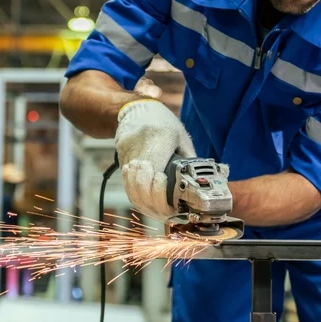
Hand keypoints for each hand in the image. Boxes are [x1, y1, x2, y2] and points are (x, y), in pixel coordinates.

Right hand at [115, 100, 194, 219]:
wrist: (135, 109)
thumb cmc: (162, 122)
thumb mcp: (181, 137)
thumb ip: (189, 160)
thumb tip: (198, 184)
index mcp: (159, 137)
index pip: (155, 171)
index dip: (161, 192)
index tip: (174, 203)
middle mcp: (140, 146)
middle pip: (140, 183)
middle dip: (154, 203)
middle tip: (168, 212)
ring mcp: (128, 153)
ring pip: (131, 186)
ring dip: (145, 203)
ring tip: (160, 212)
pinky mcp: (121, 159)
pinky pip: (127, 183)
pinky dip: (137, 196)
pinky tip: (148, 203)